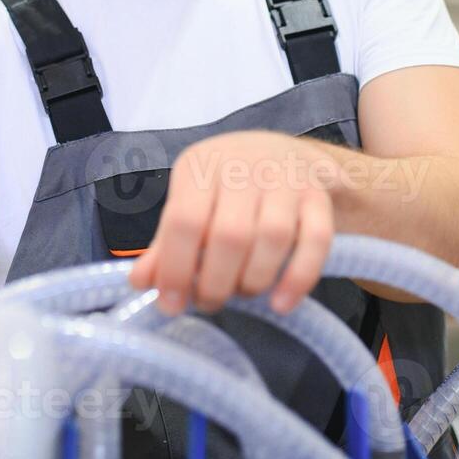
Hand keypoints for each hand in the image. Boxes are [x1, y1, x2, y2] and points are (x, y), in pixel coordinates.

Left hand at [129, 130, 333, 315]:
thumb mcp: (191, 202)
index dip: (175, 269)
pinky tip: (281, 304)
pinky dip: (299, 278)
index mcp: (201, 166)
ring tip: (241, 294)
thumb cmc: (227, 186)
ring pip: (273, 237)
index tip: (170, 304)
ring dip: (253, 281)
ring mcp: (285, 179)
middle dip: (216, 283)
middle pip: (230, 234)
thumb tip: (140, 282)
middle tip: (210, 302)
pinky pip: (316, 241)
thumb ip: (166, 243)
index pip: (184, 221)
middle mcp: (244, 166)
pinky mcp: (318, 196)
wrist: (287, 154)